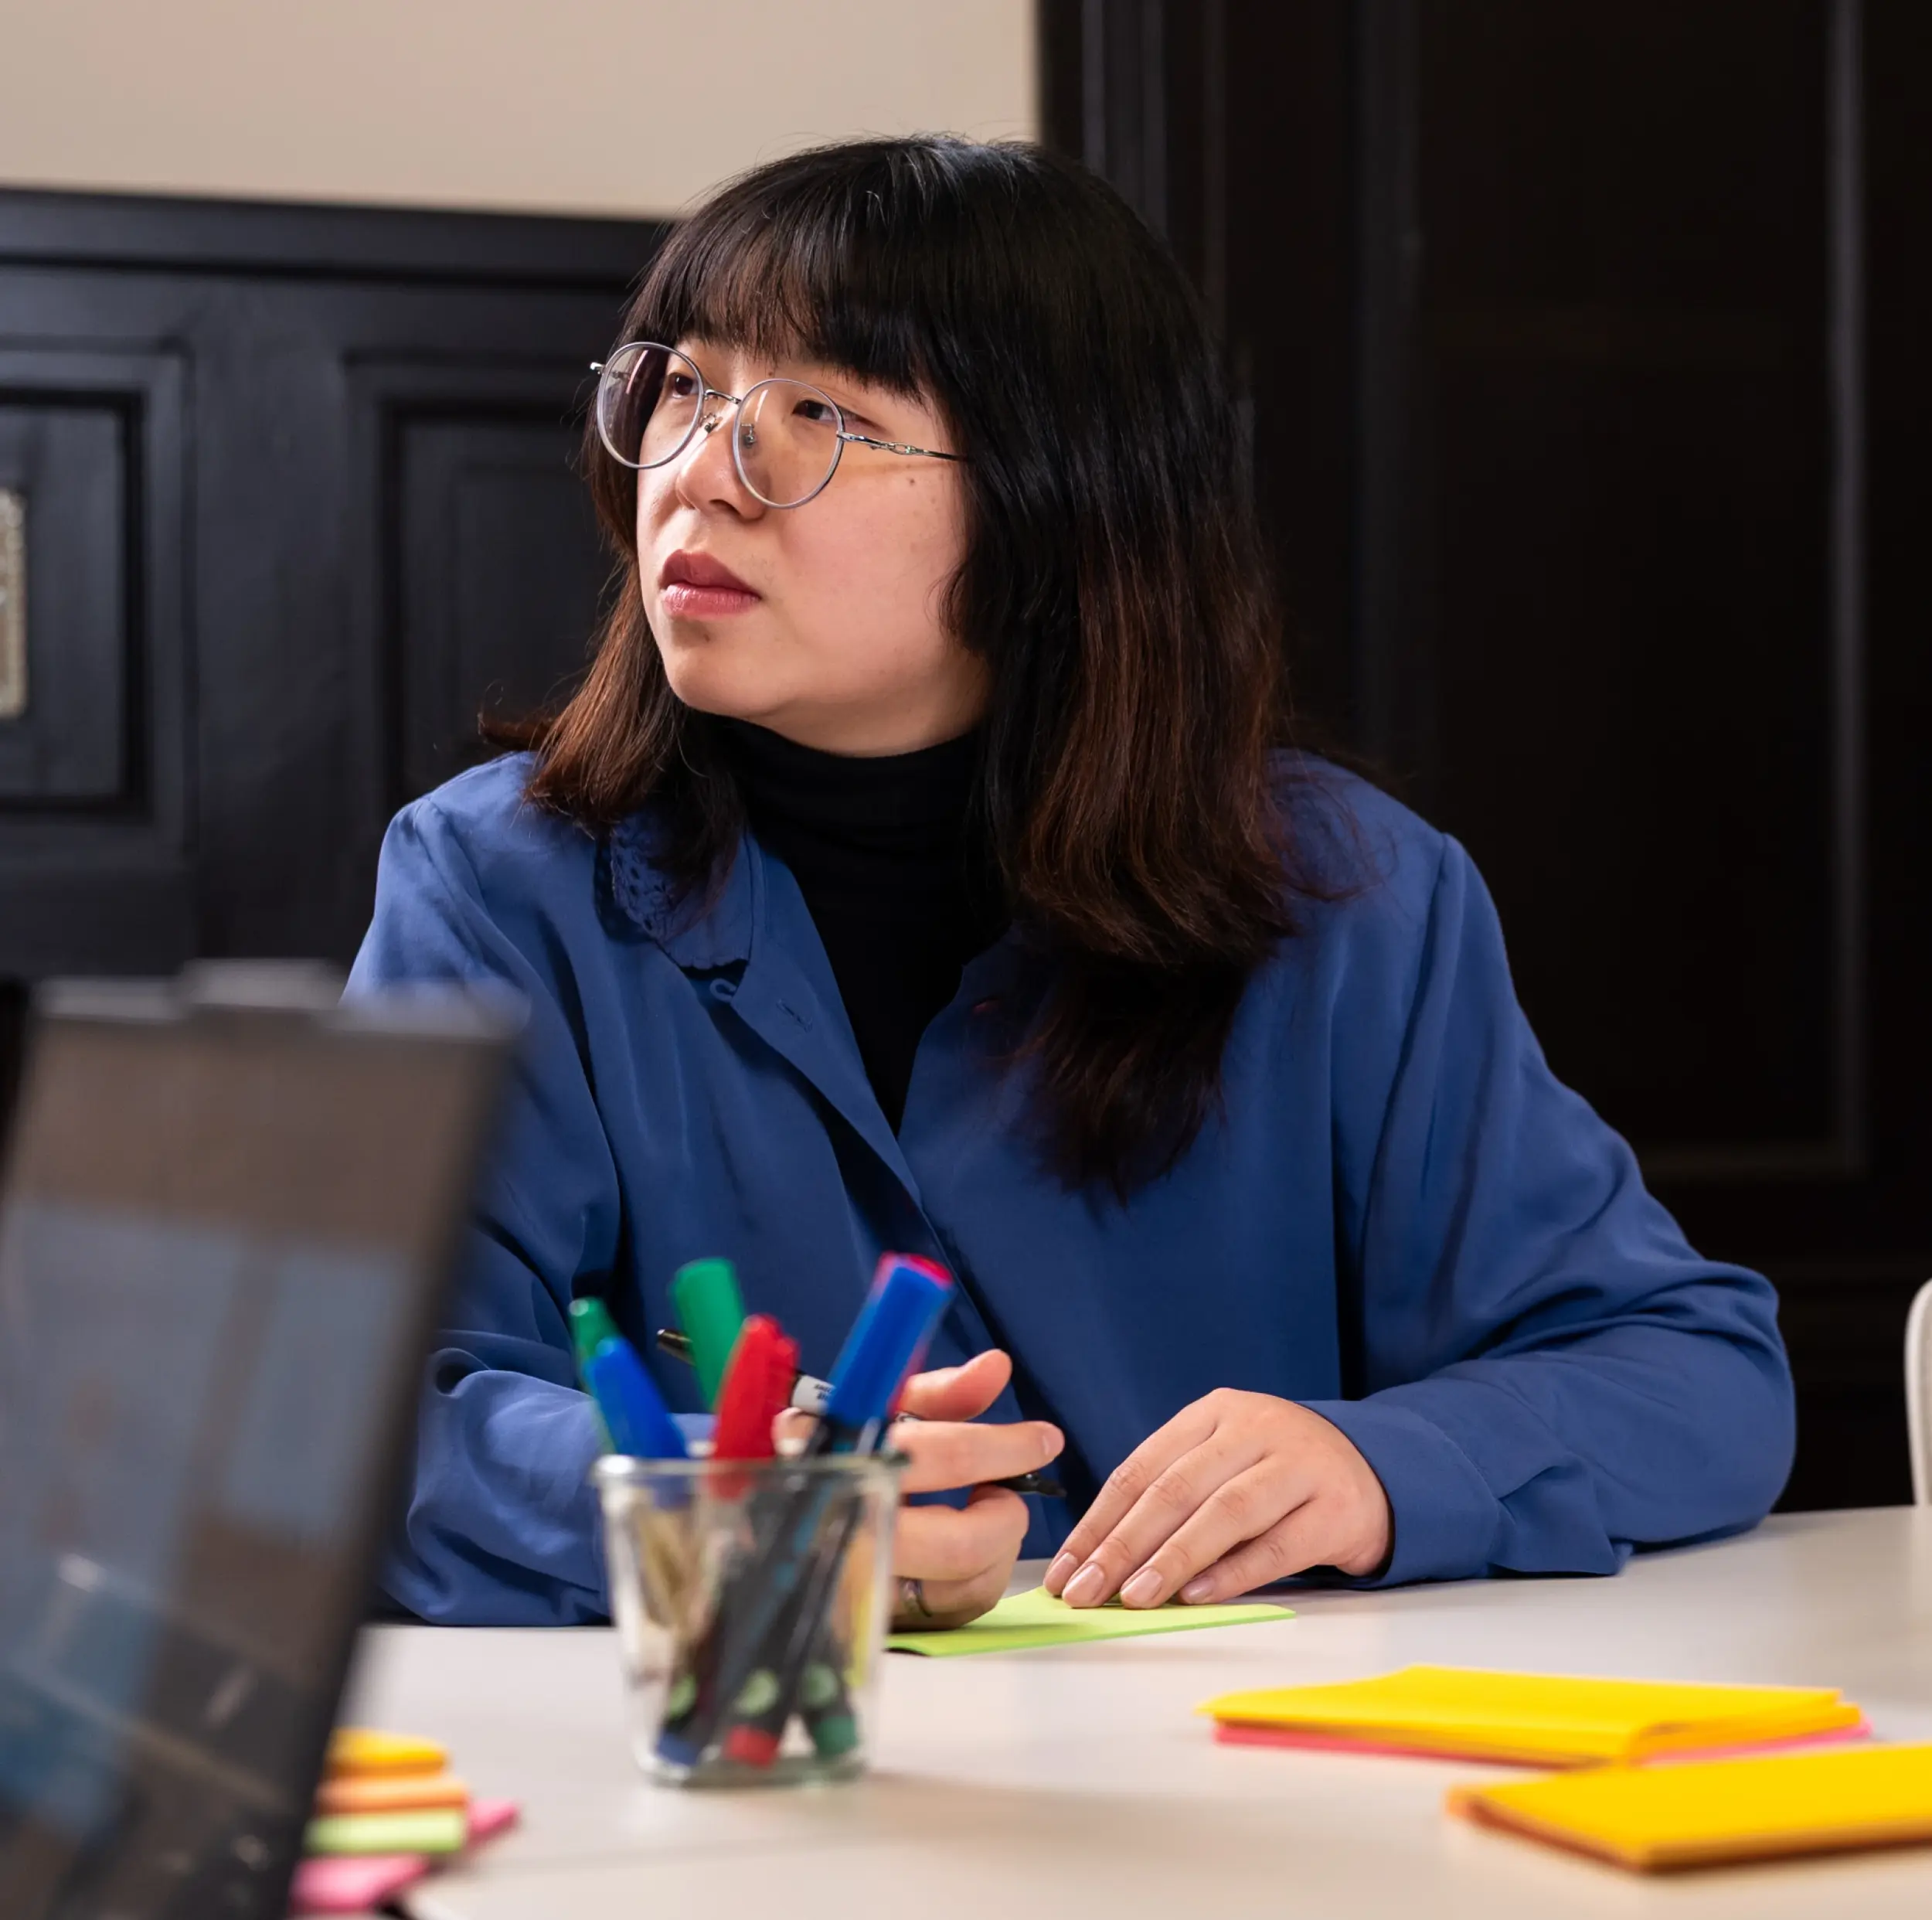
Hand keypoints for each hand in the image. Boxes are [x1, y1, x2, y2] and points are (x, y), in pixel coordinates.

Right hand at [782, 1349, 1061, 1629]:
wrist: (779, 1508)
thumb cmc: (843, 1448)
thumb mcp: (882, 1409)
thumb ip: (942, 1392)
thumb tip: (996, 1367)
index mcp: (852, 1460)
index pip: (943, 1457)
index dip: (1003, 1447)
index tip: (1043, 1438)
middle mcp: (854, 1531)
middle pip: (960, 1545)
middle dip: (1004, 1515)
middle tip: (1005, 1491)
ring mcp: (864, 1586)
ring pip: (965, 1586)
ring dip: (996, 1544)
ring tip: (982, 1511)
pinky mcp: (880, 1620)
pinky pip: (956, 1610)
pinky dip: (980, 1573)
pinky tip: (969, 1545)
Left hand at [1041, 1390, 1390, 1608]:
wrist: (1373, 1470)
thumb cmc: (1275, 1475)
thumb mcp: (1223, 1461)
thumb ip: (1173, 1496)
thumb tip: (1100, 1561)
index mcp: (1214, 1413)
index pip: (1141, 1469)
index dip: (1097, 1521)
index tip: (1066, 1568)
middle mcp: (1254, 1428)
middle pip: (1175, 1489)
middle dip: (1121, 1545)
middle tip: (1086, 1591)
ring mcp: (1299, 1464)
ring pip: (1224, 1513)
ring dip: (1173, 1559)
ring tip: (1134, 1596)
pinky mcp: (1336, 1507)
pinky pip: (1277, 1544)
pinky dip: (1233, 1572)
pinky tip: (1197, 1596)